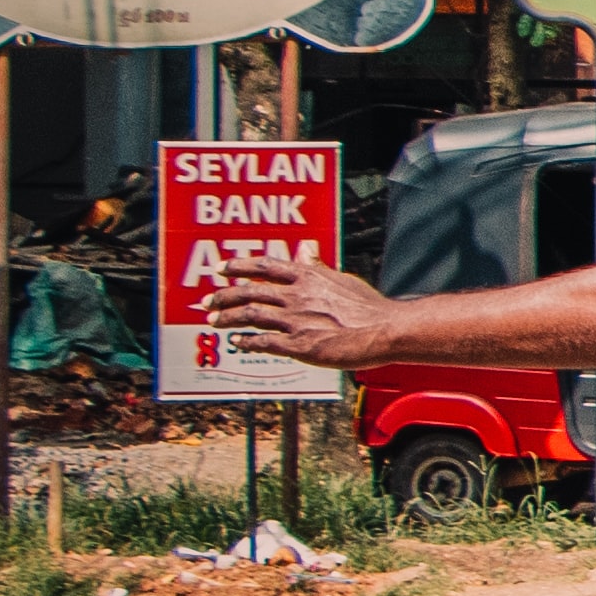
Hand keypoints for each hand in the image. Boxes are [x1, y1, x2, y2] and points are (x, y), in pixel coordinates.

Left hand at [199, 248, 395, 366]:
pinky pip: (264, 342)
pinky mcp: (299, 344)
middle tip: (208, 302)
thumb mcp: (343, 279)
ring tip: (215, 322)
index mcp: (308, 276)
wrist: (386, 330)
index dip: (239, 266)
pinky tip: (238, 343)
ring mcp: (296, 320)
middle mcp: (296, 295)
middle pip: (249, 291)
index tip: (222, 268)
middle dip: (224, 297)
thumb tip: (305, 250)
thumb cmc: (370, 308)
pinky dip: (247, 342)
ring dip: (229, 318)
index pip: (264, 265)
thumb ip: (319, 267)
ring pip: (251, 315)